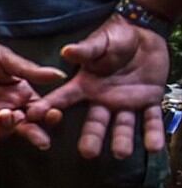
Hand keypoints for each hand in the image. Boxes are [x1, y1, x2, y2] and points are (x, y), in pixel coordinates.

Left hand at [0, 27, 65, 149]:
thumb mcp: (6, 59)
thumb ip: (30, 71)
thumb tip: (60, 75)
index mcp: (19, 92)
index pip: (38, 109)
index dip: (47, 115)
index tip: (53, 115)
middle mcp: (5, 105)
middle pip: (22, 126)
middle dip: (33, 134)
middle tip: (41, 142)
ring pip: (0, 131)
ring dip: (6, 129)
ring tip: (6, 115)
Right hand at [26, 14, 168, 158]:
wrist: (144, 34)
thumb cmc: (116, 36)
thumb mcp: (99, 43)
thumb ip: (85, 50)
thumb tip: (67, 51)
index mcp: (86, 86)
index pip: (64, 99)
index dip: (48, 107)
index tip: (33, 117)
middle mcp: (103, 99)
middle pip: (95, 123)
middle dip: (91, 138)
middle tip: (87, 153)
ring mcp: (126, 102)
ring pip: (122, 126)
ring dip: (122, 140)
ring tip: (121, 153)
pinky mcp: (149, 101)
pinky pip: (151, 120)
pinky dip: (154, 134)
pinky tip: (154, 148)